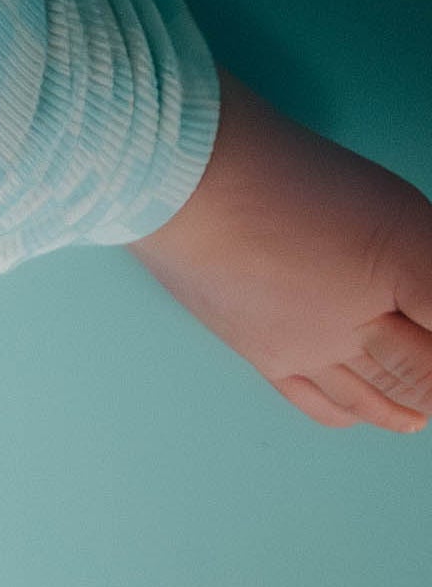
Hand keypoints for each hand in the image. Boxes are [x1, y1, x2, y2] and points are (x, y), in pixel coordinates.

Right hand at [131, 71, 431, 428]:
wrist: (179, 174)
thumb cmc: (278, 170)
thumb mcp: (389, 205)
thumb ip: (428, 260)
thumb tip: (430, 296)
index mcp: (400, 271)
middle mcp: (362, 322)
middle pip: (420, 373)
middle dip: (431, 382)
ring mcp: (310, 343)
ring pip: (374, 396)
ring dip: (404, 408)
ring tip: (419, 415)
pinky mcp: (264, 351)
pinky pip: (320, 403)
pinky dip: (350, 415)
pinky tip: (357, 413)